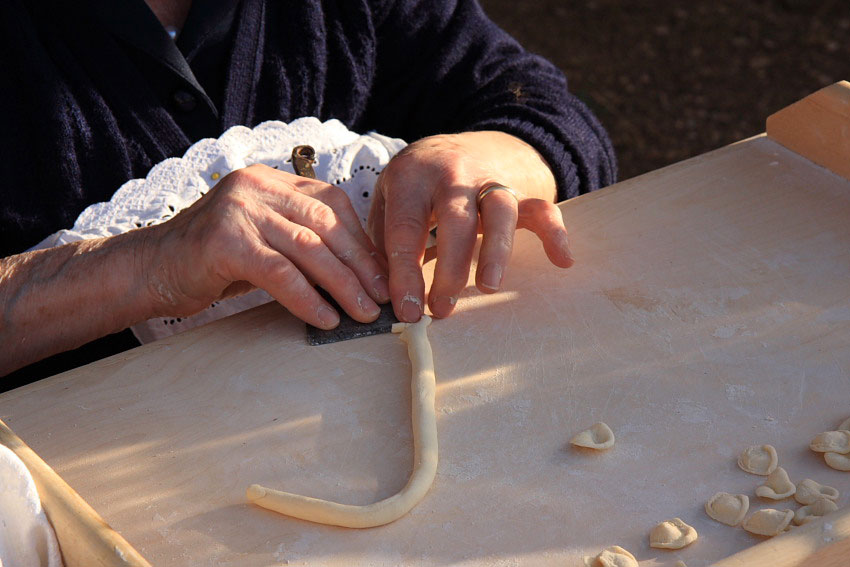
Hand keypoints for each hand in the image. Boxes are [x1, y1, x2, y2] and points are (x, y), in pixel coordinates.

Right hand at [143, 164, 389, 327]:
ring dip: (343, 285)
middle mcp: (257, 186)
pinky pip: (281, 273)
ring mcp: (240, 209)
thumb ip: (302, 244)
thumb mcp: (263, 241)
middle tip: (383, 298)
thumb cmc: (210, 261)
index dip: (362, 241)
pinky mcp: (226, 241)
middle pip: (327, 225)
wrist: (148, 270)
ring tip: (363, 313)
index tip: (382, 273)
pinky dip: (308, 298)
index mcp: (271, 181)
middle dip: (361, 265)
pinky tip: (326, 318)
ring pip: (310, 249)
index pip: (332, 205)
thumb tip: (358, 274)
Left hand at [368, 131, 574, 321]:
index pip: (405, 229)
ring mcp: (490, 180)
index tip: (406, 310)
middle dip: (449, 268)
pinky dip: (555, 233)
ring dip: (496, 248)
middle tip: (442, 308)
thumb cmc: (420, 185)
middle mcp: (452, 174)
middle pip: (455, 220)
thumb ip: (383, 239)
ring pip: (499, 210)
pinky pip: (543, 208)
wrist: (467, 144)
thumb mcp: (390, 199)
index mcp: (411, 177)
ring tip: (489, 286)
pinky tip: (563, 260)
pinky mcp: (521, 190)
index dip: (404, 273)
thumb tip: (379, 293)